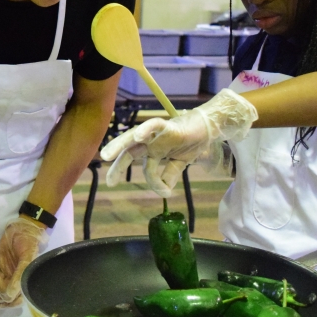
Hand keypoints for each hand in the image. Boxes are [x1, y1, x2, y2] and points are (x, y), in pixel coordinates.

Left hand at [0, 216, 48, 306]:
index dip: (7, 301)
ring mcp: (6, 272)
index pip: (14, 295)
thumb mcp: (26, 259)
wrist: (22, 229)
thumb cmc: (27, 244)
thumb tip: (8, 296)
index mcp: (23, 279)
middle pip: (5, 293)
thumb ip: (18, 277)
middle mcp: (14, 278)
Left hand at [101, 88, 256, 196]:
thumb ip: (171, 174)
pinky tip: (138, 136)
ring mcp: (158, 134)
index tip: (111, 184)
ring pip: (134, 137)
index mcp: (152, 150)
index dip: (121, 171)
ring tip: (107, 155)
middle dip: (118, 165)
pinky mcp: (168, 126)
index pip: (132, 160)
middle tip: (109, 181)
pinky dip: (146, 129)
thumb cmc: (192, 141)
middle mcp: (151, 142)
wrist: (210, 127)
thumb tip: (167, 191)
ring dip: (119, 144)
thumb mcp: (180, 163)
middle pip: (129, 152)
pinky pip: (154, 125)